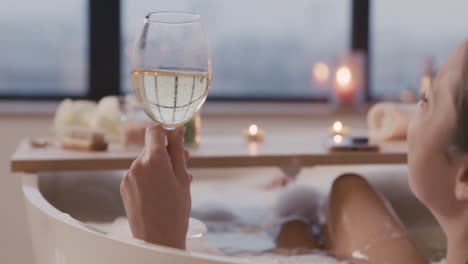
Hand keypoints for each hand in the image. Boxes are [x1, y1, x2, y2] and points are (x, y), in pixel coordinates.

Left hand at [120, 124, 191, 248]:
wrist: (157, 239)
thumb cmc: (175, 210)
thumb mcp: (182, 177)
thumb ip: (177, 150)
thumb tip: (178, 129)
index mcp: (153, 159)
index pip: (155, 131)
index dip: (167, 132)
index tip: (178, 141)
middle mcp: (136, 165)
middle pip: (151, 147)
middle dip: (167, 151)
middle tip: (185, 162)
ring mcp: (128, 176)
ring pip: (146, 161)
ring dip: (160, 165)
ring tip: (175, 182)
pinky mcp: (124, 187)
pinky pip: (139, 174)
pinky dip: (150, 176)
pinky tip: (162, 190)